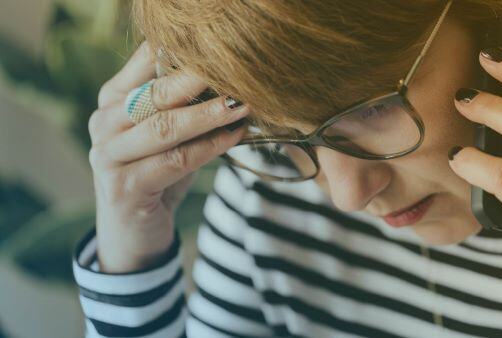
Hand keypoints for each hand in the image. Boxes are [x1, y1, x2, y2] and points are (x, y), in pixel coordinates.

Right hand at [88, 42, 248, 271]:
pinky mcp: (124, 187)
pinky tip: (233, 137)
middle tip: (236, 72)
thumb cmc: (156, 174)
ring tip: (241, 105)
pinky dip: (208, 148)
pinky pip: (174, 161)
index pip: (144, 63)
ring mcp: (108, 156)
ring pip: (164, 128)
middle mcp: (104, 123)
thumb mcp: (167, 135)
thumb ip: (184, 108)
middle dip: (198, 81)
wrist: (132, 232)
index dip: (181, 52)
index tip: (220, 48)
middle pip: (155, 94)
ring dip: (208, 115)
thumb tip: (231, 81)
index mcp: (112, 100)